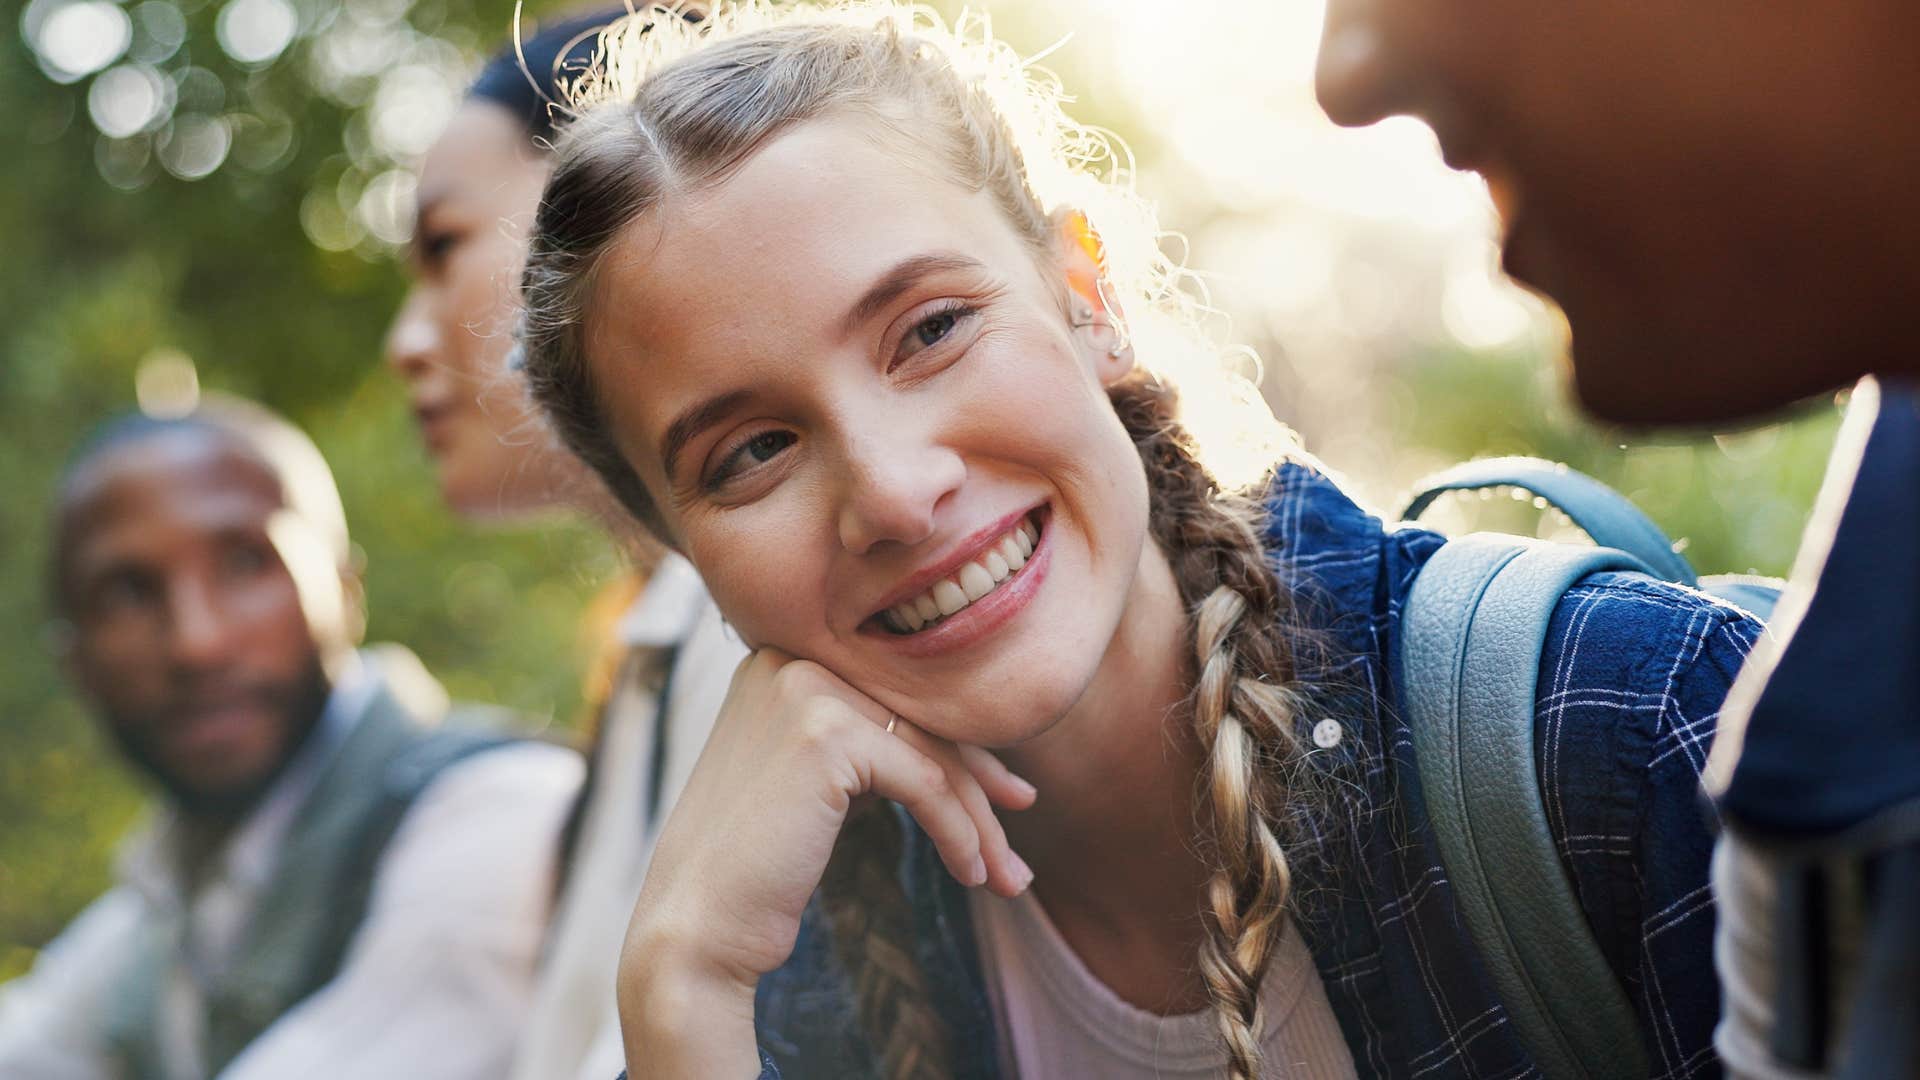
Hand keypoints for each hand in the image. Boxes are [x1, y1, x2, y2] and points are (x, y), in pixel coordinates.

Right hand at [616, 648, 1035, 1077]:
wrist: (696, 931)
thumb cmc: (753, 871)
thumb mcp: (810, 785)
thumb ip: (864, 747)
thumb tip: (964, 752)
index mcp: (778, 662)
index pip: (894, 700)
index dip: (958, 750)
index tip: (1008, 797)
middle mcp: (787, 660)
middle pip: (918, 720)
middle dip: (978, 786)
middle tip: (1017, 840)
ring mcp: (803, 690)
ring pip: (931, 752)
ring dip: (978, 821)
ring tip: (1007, 878)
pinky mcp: (825, 734)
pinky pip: (925, 782)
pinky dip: (958, 831)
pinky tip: (971, 872)